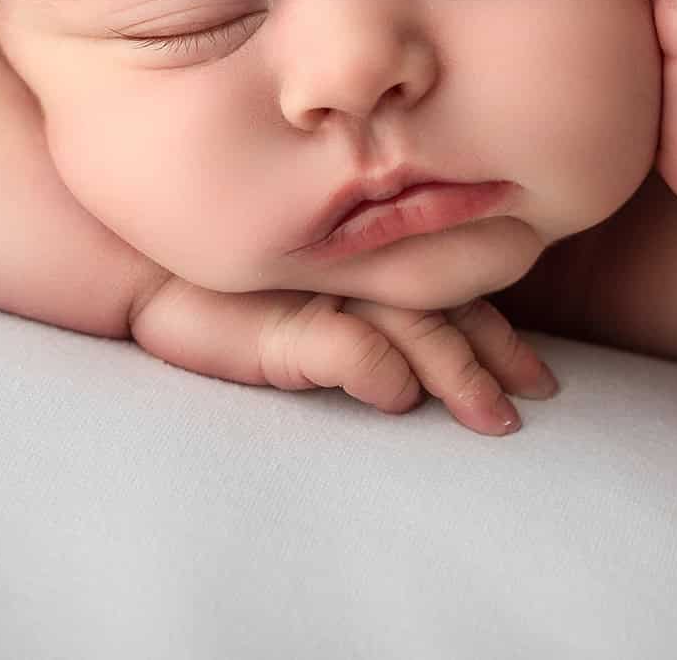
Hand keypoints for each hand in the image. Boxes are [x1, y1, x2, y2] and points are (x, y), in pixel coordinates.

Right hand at [128, 278, 560, 437]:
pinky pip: (344, 346)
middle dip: (495, 356)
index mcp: (368, 261)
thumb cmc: (218, 283)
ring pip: (411, 327)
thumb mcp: (295, 306)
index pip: (449, 293)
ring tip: (490, 415)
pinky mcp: (281, 322)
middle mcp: (357, 270)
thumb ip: (351, 323)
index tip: (541, 379)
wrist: (136, 260)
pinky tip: (399, 397)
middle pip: (445, 311)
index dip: (497, 333)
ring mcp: (324, 293)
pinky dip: (376, 369)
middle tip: (538, 396)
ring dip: (454, 370)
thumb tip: (412, 377)